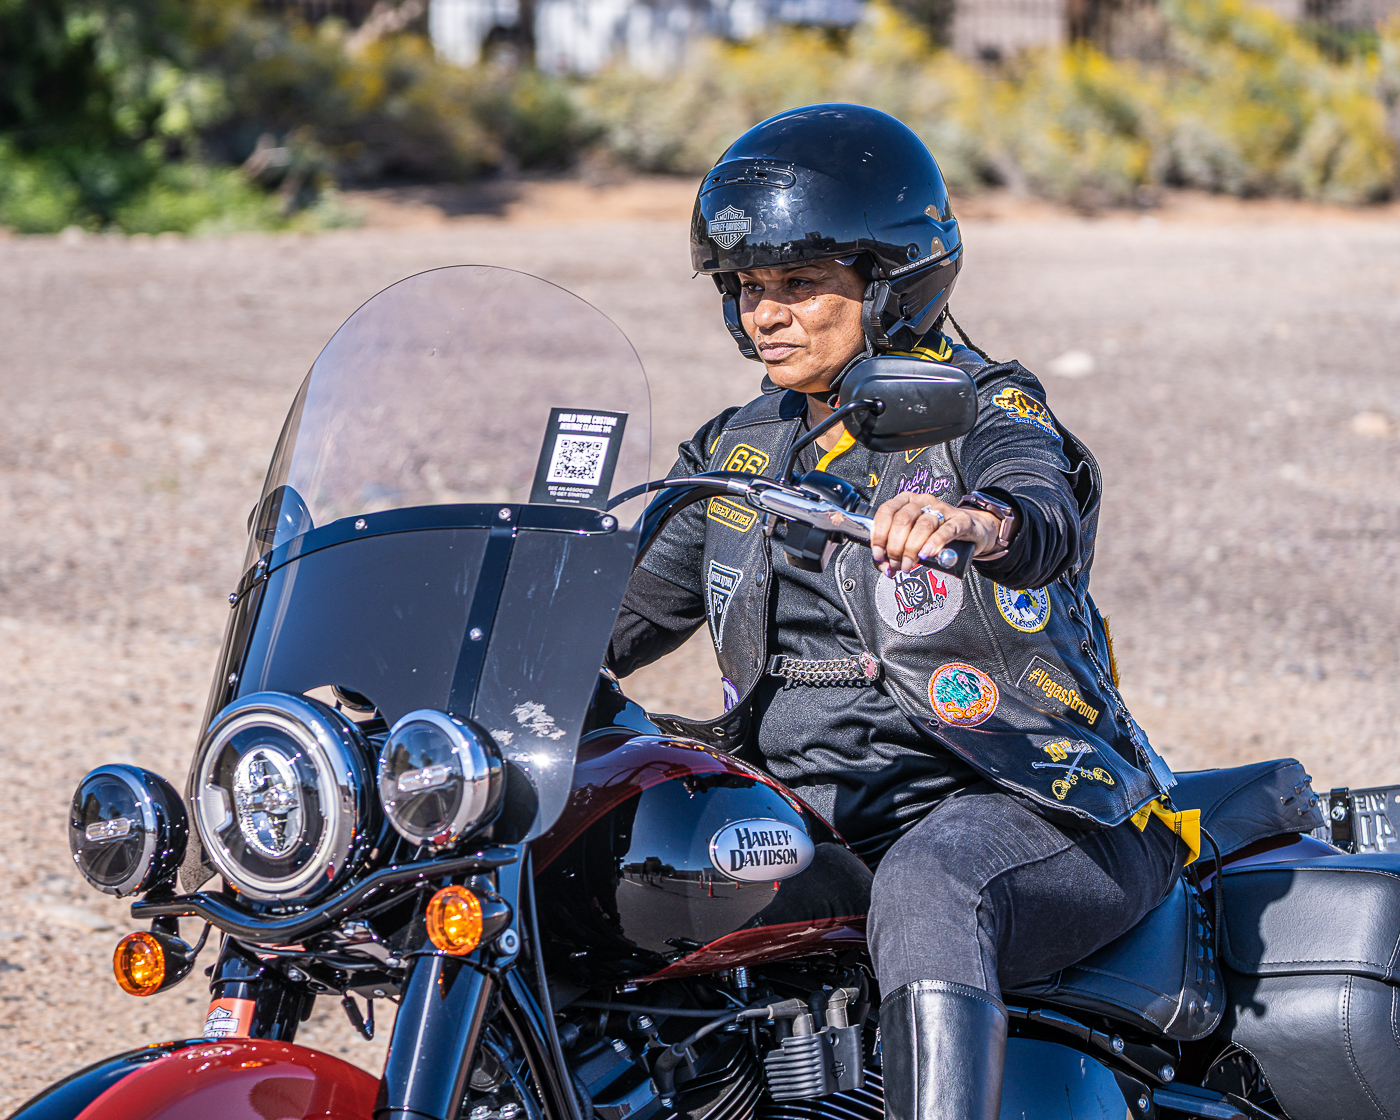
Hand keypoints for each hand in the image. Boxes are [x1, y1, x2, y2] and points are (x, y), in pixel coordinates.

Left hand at [869, 492, 1001, 575]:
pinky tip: (927, 553)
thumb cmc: (935, 534)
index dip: (879, 535)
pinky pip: (946, 530)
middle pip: (903, 520)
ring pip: (923, 525)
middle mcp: (922, 502)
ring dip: (912, 549)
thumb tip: (884, 566)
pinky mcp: (960, 520)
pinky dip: (934, 542)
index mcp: (905, 501)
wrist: (969, 530)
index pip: (886, 512)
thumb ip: (893, 552)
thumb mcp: (910, 539)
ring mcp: (942, 509)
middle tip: (897, 563)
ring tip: (909, 564)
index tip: (879, 554)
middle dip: (895, 547)